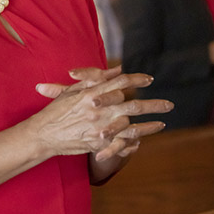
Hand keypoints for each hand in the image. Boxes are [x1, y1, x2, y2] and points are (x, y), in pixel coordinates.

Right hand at [33, 67, 173, 160]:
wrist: (43, 134)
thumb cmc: (56, 110)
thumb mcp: (73, 90)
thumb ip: (94, 79)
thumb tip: (116, 71)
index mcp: (92, 93)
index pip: (120, 82)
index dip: (137, 79)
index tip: (150, 79)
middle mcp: (99, 109)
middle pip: (132, 105)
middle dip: (153, 105)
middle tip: (169, 104)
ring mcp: (100, 127)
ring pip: (131, 126)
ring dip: (149, 126)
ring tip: (162, 123)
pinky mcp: (98, 143)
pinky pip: (121, 143)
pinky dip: (133, 142)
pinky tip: (143, 140)